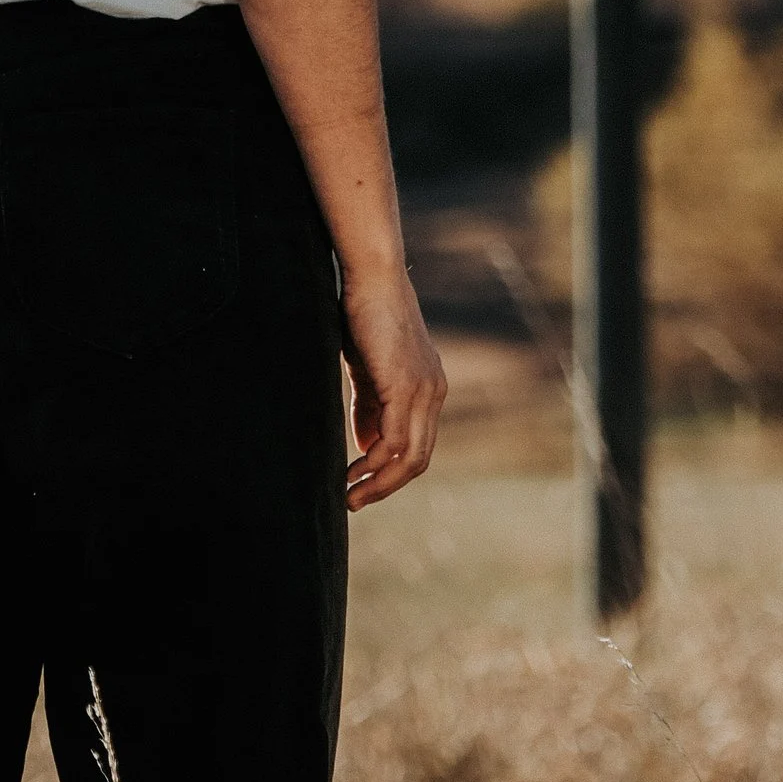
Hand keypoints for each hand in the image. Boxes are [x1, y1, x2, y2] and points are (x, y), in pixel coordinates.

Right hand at [339, 268, 446, 508]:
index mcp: (429, 391)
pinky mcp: (406, 385)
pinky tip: (353, 468)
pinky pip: (395, 438)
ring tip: (349, 495)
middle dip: (386, 488)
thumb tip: (367, 446)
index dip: (392, 474)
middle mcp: (434, 395)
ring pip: (409, 456)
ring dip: (379, 482)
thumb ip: (370, 408)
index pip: (419, 447)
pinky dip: (375, 460)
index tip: (363, 488)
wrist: (373, 278)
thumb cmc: (365, 316)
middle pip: (419, 460)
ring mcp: (424, 391)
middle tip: (354, 503)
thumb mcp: (368, 371)